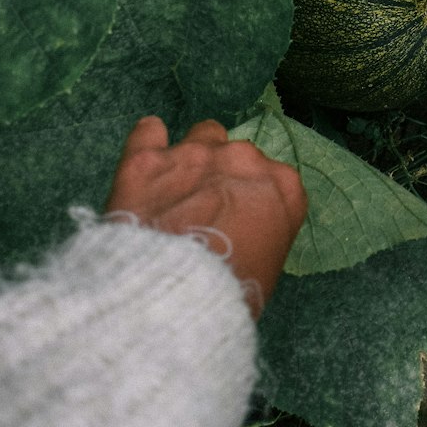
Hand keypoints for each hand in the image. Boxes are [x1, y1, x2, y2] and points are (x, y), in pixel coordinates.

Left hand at [105, 117, 307, 315]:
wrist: (175, 294)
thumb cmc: (230, 293)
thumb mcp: (266, 268)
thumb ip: (260, 234)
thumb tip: (239, 235)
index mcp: (282, 186)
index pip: (275, 180)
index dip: (254, 200)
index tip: (241, 219)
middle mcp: (243, 158)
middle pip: (239, 155)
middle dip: (224, 176)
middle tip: (205, 212)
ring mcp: (195, 152)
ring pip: (202, 134)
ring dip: (193, 156)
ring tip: (176, 190)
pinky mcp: (147, 158)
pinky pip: (149, 132)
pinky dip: (148, 142)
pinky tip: (144, 164)